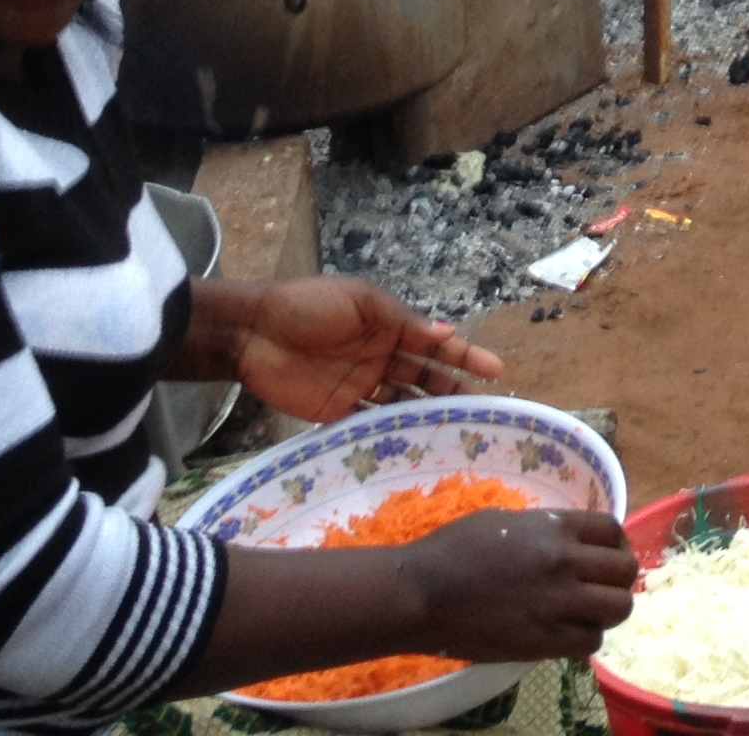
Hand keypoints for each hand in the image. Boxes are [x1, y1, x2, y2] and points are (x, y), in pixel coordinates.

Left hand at [213, 275, 502, 422]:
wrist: (253, 332)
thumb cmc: (309, 306)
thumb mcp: (361, 303)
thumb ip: (402, 322)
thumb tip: (446, 333)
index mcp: (388, 325)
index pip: (433, 344)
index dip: (464, 356)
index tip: (495, 371)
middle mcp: (380, 356)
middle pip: (424, 378)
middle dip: (453, 390)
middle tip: (481, 410)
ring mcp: (359, 385)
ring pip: (402, 403)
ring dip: (426, 414)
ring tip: (455, 432)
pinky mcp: (336, 411)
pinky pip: (370, 424)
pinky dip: (390, 433)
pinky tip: (411, 445)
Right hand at [403, 508, 637, 661]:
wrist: (420, 593)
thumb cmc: (452, 549)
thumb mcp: (505, 521)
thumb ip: (543, 530)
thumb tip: (566, 540)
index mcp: (553, 527)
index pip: (612, 529)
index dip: (615, 543)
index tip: (605, 555)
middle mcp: (563, 562)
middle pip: (625, 571)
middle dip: (618, 579)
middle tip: (600, 587)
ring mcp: (556, 603)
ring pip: (617, 609)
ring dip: (607, 611)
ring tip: (587, 614)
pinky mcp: (543, 641)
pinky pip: (589, 643)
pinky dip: (584, 640)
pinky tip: (567, 635)